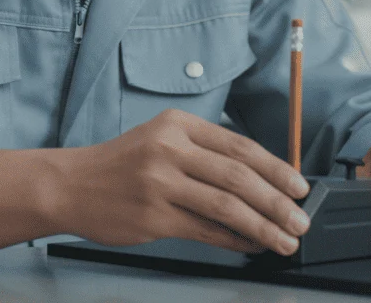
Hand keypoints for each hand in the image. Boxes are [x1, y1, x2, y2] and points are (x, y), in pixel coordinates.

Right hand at [54, 109, 312, 255]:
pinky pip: (205, 231)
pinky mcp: (153, 217)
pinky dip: (234, 240)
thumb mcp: (161, 139)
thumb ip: (204, 153)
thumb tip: (261, 179)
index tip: (300, 186)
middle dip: (278, 202)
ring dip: (263, 226)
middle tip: (301, 219)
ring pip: (226, 207)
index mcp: (178, 124)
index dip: (277, 169)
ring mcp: (160, 184)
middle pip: (239, 177)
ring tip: (285, 239)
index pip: (240, 146)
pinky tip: (251, 245)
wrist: (69, 185)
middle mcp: (170, 149)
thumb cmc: (120, 164)